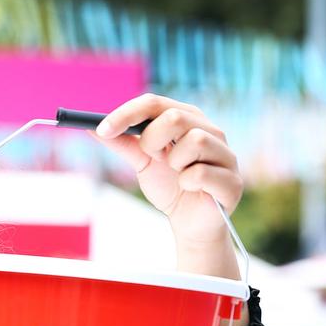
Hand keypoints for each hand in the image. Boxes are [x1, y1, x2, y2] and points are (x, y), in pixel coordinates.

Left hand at [93, 94, 240, 246]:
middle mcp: (210, 130)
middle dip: (152, 140)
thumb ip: (123, 143)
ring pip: (194, 141)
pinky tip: (189, 188)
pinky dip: (186, 182)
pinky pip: (201, 173)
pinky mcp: (233, 180)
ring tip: (177, 173)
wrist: (189, 223)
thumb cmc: (169, 186)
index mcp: (187, 119)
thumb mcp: (142, 162)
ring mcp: (225, 154)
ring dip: (174, 162)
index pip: (155, 103)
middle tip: (152, 157)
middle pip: (175, 117)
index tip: (101, 130)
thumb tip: (92, 127)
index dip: (126, 114)